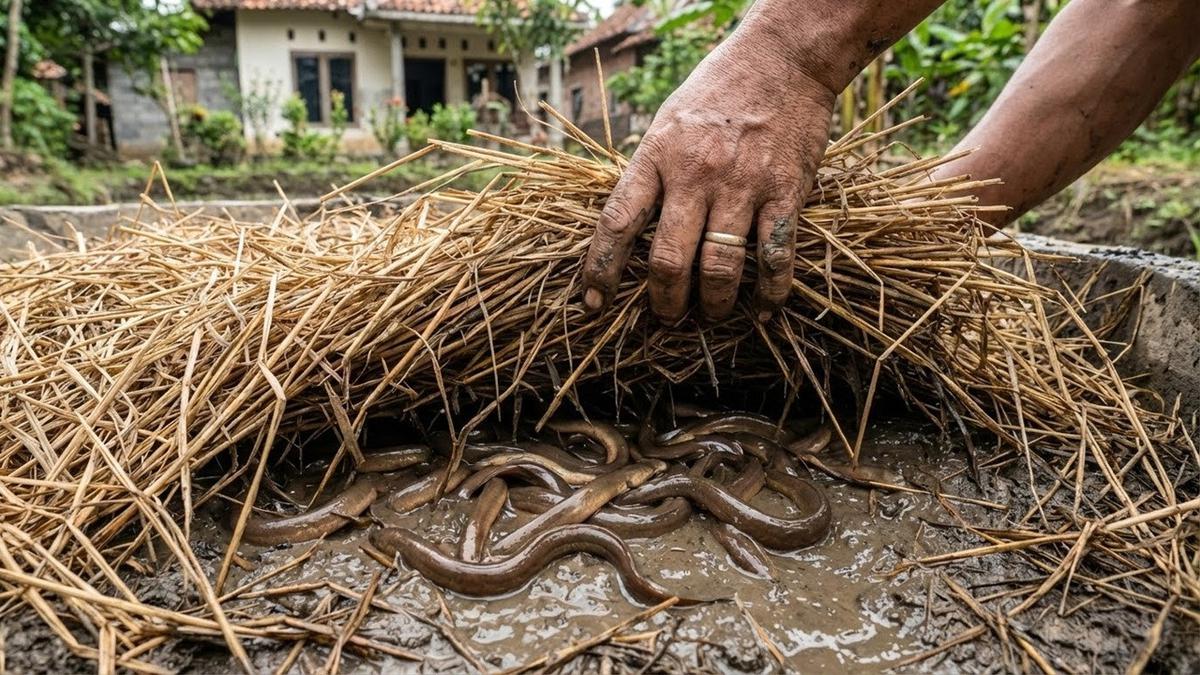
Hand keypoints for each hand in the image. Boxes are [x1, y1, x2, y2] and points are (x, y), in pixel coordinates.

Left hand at [581, 30, 835, 321]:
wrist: (784, 58)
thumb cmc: (718, 89)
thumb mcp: (667, 121)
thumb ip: (651, 169)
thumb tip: (630, 219)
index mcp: (657, 156)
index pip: (618, 223)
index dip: (601, 269)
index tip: (593, 302)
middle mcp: (695, 175)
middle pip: (669, 260)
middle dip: (664, 302)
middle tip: (666, 319)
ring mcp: (742, 186)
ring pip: (720, 267)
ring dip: (714, 304)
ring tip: (711, 317)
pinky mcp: (784, 193)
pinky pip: (775, 256)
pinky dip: (771, 292)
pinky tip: (765, 311)